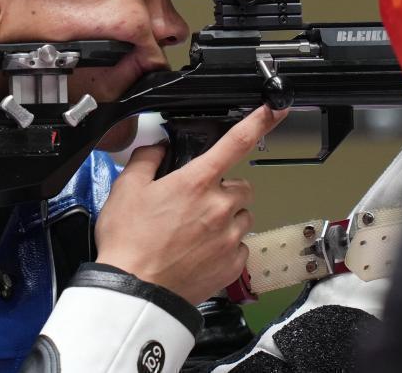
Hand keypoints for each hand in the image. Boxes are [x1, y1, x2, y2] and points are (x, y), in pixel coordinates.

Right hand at [95, 105, 287, 305]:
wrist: (135, 291)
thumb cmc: (129, 242)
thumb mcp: (126, 189)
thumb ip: (146, 160)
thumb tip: (157, 148)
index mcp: (197, 181)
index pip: (235, 142)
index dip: (259, 121)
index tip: (274, 109)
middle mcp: (220, 206)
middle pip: (241, 186)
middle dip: (225, 190)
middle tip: (196, 204)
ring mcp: (229, 237)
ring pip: (242, 217)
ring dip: (226, 219)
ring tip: (195, 232)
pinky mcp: (233, 264)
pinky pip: (239, 247)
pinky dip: (225, 247)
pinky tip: (200, 252)